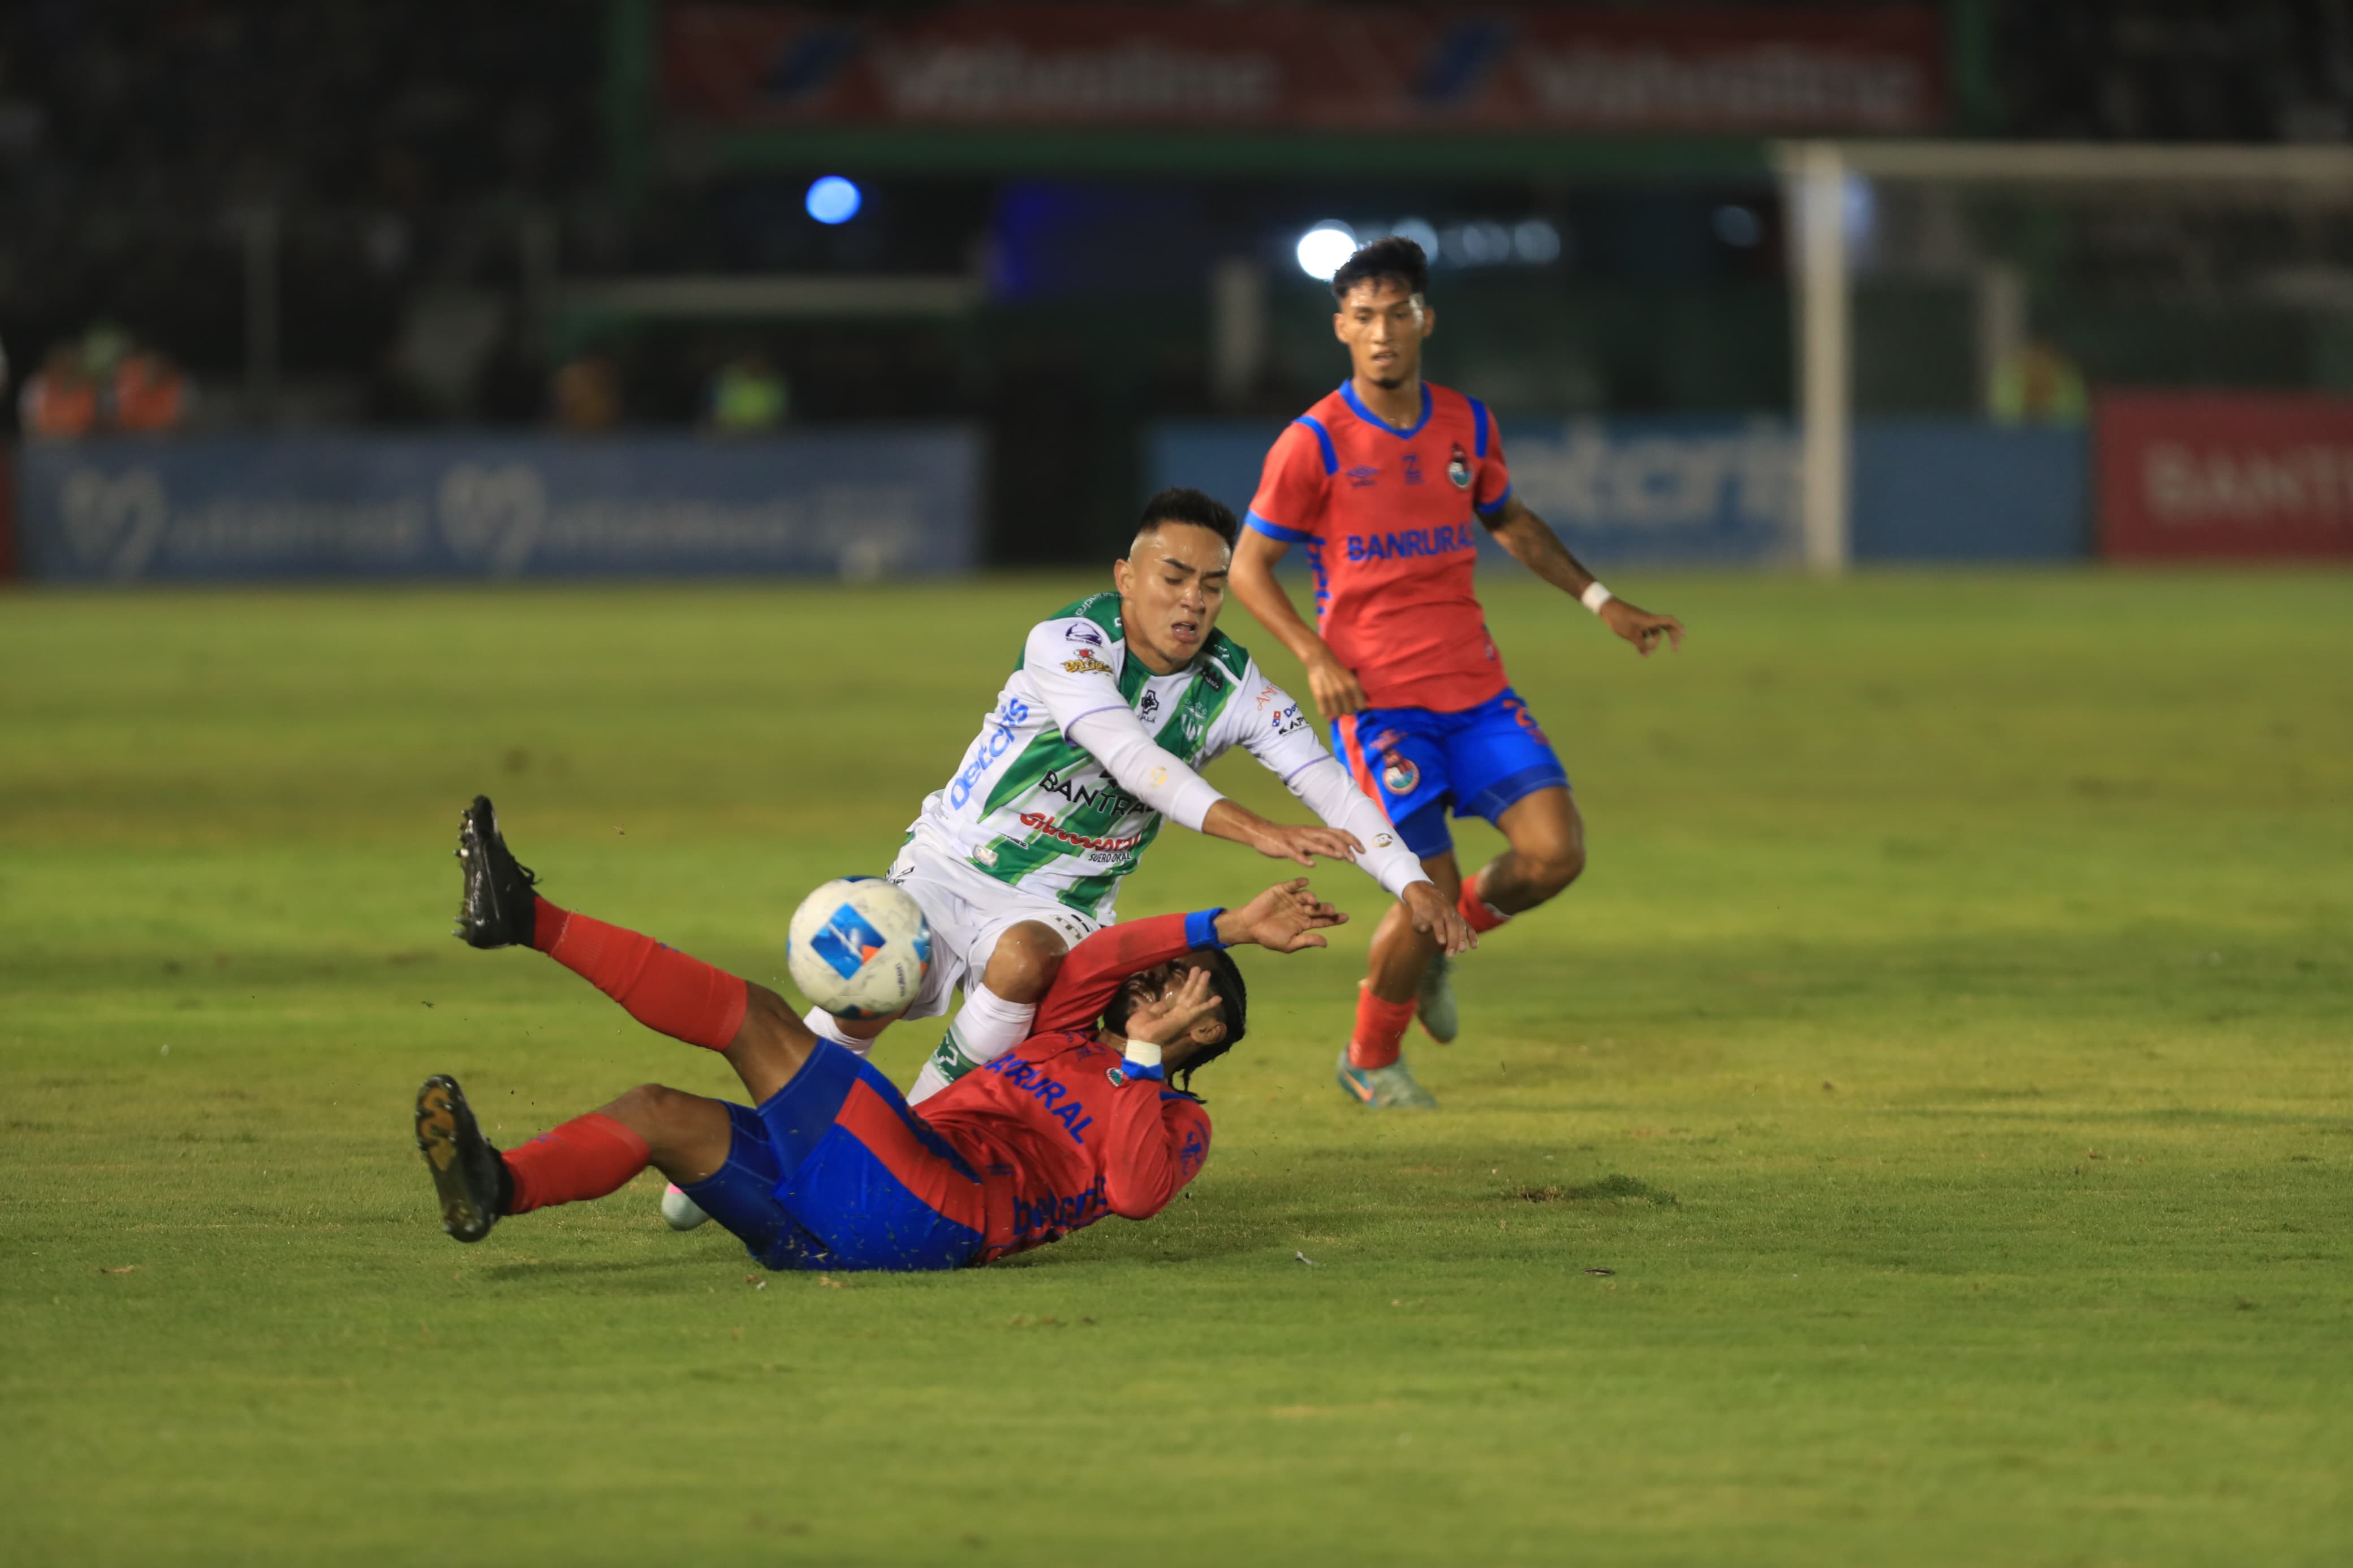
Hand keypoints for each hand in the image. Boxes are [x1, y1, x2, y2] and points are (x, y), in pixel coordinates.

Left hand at [1123, 965, 1219, 1046]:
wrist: (1141, 1040)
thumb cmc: (1140, 1028)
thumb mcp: (1147, 1013)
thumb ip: (1157, 1008)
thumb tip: (1164, 1004)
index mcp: (1169, 1012)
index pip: (1181, 997)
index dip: (1187, 987)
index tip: (1191, 977)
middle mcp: (1178, 1013)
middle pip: (1190, 994)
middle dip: (1195, 981)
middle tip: (1202, 969)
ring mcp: (1183, 1015)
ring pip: (1195, 997)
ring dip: (1201, 985)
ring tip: (1208, 972)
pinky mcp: (1186, 1018)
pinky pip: (1199, 1010)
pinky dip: (1209, 1004)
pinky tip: (1219, 998)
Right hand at [1217, 877, 1349, 952]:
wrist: (1249, 927)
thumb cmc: (1269, 938)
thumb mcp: (1289, 943)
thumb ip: (1307, 941)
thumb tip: (1326, 942)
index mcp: (1304, 923)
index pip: (1323, 920)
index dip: (1335, 919)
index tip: (1345, 917)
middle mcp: (1301, 910)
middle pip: (1318, 908)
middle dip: (1325, 909)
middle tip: (1331, 910)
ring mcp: (1292, 899)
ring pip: (1307, 896)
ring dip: (1311, 898)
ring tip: (1313, 902)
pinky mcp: (1282, 890)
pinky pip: (1294, 885)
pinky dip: (1299, 883)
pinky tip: (1305, 883)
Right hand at [1251, 820, 1363, 867]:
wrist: (1262, 833)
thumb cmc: (1285, 838)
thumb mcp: (1306, 839)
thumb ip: (1320, 844)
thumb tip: (1338, 851)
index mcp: (1314, 832)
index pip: (1338, 833)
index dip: (1351, 840)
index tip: (1362, 850)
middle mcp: (1308, 833)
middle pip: (1330, 837)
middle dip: (1344, 847)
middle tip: (1355, 859)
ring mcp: (1296, 840)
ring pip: (1315, 844)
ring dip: (1329, 850)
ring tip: (1340, 857)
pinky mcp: (1285, 847)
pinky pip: (1295, 853)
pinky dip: (1303, 858)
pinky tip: (1311, 864)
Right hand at [1303, 649, 1367, 720]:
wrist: (1321, 661)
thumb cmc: (1338, 669)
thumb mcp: (1352, 677)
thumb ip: (1358, 690)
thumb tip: (1367, 702)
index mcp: (1354, 685)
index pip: (1361, 706)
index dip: (1357, 706)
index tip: (1353, 703)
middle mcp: (1344, 691)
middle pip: (1349, 712)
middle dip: (1346, 709)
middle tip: (1342, 704)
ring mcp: (1332, 694)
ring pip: (1337, 714)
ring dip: (1335, 711)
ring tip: (1333, 706)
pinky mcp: (1320, 696)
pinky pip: (1324, 712)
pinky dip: (1325, 711)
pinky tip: (1325, 705)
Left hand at [1402, 881, 1475, 956]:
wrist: (1429, 896)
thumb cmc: (1422, 913)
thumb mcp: (1416, 918)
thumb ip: (1420, 925)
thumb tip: (1425, 928)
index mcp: (1434, 912)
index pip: (1438, 922)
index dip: (1440, 932)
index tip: (1441, 942)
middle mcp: (1446, 912)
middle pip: (1451, 926)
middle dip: (1453, 940)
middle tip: (1451, 954)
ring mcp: (1455, 915)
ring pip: (1461, 926)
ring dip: (1463, 939)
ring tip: (1462, 950)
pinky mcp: (1461, 918)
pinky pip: (1468, 926)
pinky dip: (1472, 936)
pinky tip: (1475, 946)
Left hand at [1601, 598, 1684, 657]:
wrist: (1607, 609)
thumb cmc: (1619, 619)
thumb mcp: (1631, 634)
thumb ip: (1641, 645)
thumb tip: (1647, 655)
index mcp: (1650, 620)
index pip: (1669, 621)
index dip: (1678, 627)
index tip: (1685, 635)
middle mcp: (1649, 620)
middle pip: (1665, 628)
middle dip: (1672, 638)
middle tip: (1676, 649)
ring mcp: (1642, 622)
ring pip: (1653, 633)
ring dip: (1653, 643)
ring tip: (1645, 652)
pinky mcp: (1635, 624)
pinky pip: (1645, 633)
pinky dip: (1645, 640)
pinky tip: (1639, 649)